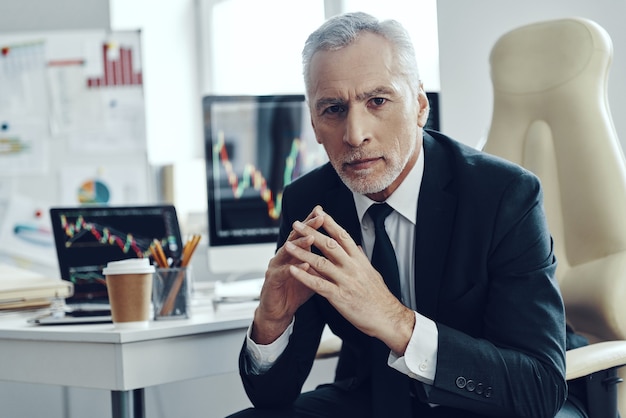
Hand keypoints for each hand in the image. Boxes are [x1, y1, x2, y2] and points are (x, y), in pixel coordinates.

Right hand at [251, 206, 324, 344]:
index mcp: (295, 253)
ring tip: (311, 237)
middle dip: (308, 227)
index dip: (313, 223)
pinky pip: (284, 273)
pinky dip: (295, 269)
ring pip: (288, 252)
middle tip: (319, 217)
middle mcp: (284, 256)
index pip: (305, 234)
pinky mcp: (273, 280)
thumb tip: (341, 252)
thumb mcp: (312, 274)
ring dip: (300, 244)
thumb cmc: (295, 292)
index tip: (325, 213)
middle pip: (296, 237)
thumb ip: (322, 262)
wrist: (278, 312)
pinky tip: (304, 265)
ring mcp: (276, 266)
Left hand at [285, 207, 414, 354]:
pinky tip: (292, 269)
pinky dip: (304, 276)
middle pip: (329, 244)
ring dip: (302, 252)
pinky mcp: (339, 296)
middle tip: (297, 223)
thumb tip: (356, 246)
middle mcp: (352, 267)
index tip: (318, 212)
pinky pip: (318, 284)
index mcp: (359, 260)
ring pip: (321, 262)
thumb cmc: (379, 297)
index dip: (330, 223)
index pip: (343, 236)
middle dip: (311, 232)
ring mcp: (345, 281)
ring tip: (288, 244)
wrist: (388, 318)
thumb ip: (361, 258)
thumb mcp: (372, 272)